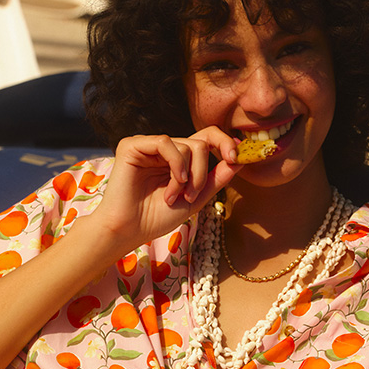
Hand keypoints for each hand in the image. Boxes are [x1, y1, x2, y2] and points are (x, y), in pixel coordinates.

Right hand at [94, 127, 240, 251]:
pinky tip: (171, 185)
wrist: (128, 230)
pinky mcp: (133, 145)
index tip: (236, 157)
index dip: (224, 142)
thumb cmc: (156, 218)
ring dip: (187, 176)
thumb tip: (240, 159)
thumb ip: (215, 179)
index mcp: (178, 160)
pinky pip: (165, 142)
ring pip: (186, 145)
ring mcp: (148, 146)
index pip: (206, 138)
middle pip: (200, 144)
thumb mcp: (195, 200)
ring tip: (174, 197)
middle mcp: (164, 150)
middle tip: (192, 197)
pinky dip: (175, 165)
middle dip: (202, 173)